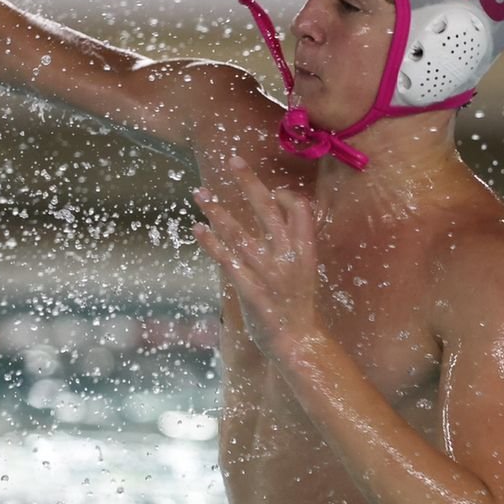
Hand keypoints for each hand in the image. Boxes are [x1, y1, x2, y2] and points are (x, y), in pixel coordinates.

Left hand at [191, 155, 322, 360]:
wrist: (298, 344)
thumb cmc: (298, 305)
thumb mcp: (304, 270)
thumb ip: (293, 244)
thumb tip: (277, 216)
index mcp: (305, 251)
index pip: (299, 209)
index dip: (284, 194)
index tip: (271, 190)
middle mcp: (288, 257)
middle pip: (267, 210)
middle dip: (249, 182)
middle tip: (233, 160)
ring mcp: (268, 274)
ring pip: (239, 232)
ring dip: (217, 210)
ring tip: (199, 192)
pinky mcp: (250, 290)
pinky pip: (227, 260)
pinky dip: (211, 242)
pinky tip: (197, 229)